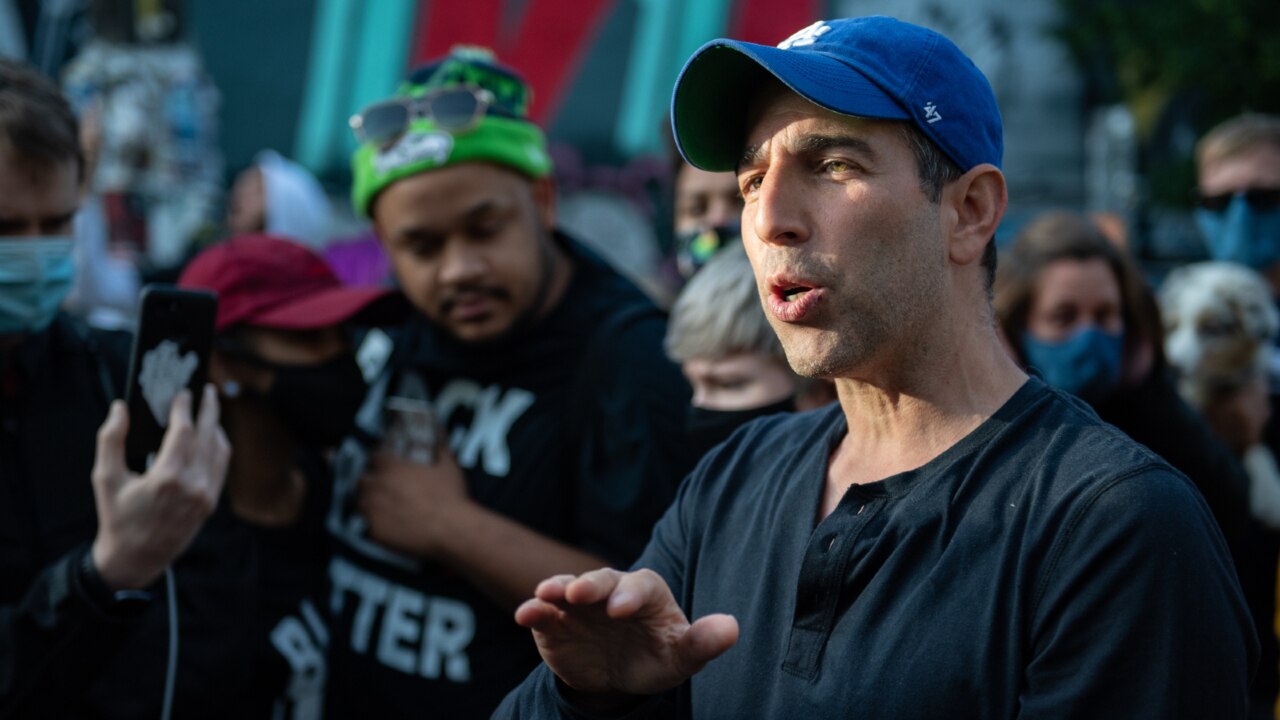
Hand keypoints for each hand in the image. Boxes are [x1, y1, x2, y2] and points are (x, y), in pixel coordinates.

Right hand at [90, 386, 230, 589]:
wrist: (136, 557)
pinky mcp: (211, 503)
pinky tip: (212, 435)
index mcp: (167, 478)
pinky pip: (221, 467)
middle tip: (207, 389)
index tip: (182, 392)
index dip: (184, 408)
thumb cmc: (117, 516)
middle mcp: (193, 486)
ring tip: (211, 409)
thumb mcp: (105, 478)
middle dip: (209, 409)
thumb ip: (110, 439)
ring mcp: (206, 495)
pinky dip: (219, 447)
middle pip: (209, 436)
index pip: (184, 431)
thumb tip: (121, 407)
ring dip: (217, 426)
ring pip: (220, 450)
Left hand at [358, 444, 469, 557]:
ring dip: (370, 503)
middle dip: (371, 482)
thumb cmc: (451, 495)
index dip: (380, 461)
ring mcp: (374, 510)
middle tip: (384, 489)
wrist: (452, 529)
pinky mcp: (376, 532)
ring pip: (362, 504)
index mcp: (391, 466)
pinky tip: (391, 525)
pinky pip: (370, 527)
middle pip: (363, 480)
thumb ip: (438, 445)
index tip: (385, 465)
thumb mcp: (447, 464)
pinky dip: (378, 525)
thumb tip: (439, 429)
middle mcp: (377, 486)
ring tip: (384, 507)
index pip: (374, 457)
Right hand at [514, 568, 737, 701]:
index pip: (640, 586)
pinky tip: (525, 615)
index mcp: (645, 591)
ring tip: (547, 594)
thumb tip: (732, 628)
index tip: (621, 610)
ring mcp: (580, 603)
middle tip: (579, 592)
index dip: (630, 596)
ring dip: (556, 588)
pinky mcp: (555, 621)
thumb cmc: (656, 656)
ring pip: (567, 588)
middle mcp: (610, 589)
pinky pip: (544, 612)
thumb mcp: (680, 656)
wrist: (618, 676)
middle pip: (601, 579)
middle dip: (590, 584)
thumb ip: (703, 642)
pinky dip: (533, 610)